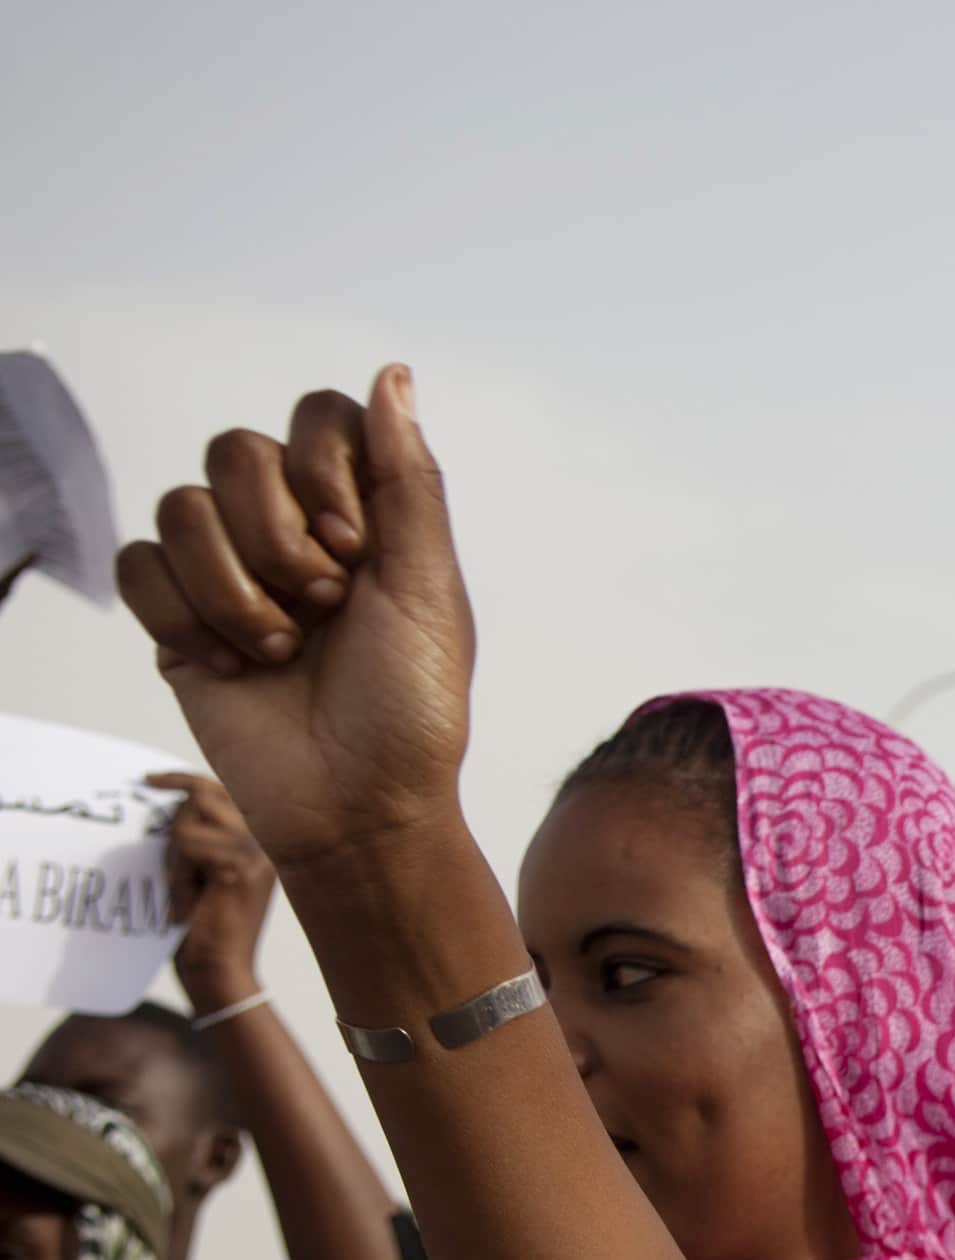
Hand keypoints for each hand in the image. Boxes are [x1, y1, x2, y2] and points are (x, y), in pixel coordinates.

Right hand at [116, 366, 475, 882]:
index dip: (325, 470)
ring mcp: (229, 571)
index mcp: (360, 514)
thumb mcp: (428, 588)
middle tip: (324, 605)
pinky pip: (139, 564)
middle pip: (238, 451)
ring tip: (283, 649)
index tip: (357, 547)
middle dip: (279, 534)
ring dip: (236, 585)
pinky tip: (233, 664)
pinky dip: (186, 614)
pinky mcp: (177, 618)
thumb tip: (390, 374)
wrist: (358, 804)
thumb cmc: (411, 706)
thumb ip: (406, 478)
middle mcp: (290, 529)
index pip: (316, 418)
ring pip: (181, 505)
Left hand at [154, 772, 277, 1006]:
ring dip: (174, 857)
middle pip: (203, 796)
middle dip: (175, 829)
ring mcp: (257, 853)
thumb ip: (198, 837)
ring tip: (184, 893)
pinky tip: (186, 904)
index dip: (183, 779)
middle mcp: (266, 843)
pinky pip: (187, 845)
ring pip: (189, 822)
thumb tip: (176, 798)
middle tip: (177, 876)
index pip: (222, 791)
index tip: (148, 780)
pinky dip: (176, 875)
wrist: (218, 970)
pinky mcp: (240, 867)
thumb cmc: (200, 927)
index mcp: (259, 844)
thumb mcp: (198, 871)